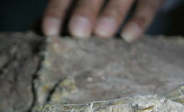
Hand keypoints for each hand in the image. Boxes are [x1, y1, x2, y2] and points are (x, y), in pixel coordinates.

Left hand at [42, 0, 163, 41]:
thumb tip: (35, 33)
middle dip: (85, 9)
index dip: (57, 10)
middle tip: (78, 32)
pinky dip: (140, 20)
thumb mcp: (75, 4)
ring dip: (112, 12)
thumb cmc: (94, 4)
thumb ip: (59, 14)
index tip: (49, 32)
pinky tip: (129, 37)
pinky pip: (148, 4)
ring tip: (102, 33)